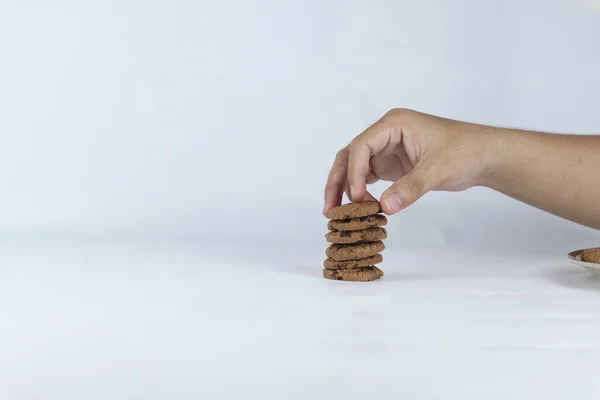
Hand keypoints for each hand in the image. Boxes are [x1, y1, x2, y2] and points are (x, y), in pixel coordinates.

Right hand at [323, 108, 494, 215]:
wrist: (485, 156)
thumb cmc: (466, 152)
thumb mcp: (438, 169)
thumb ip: (411, 187)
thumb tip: (385, 207)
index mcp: (393, 124)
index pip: (361, 146)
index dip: (353, 171)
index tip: (356, 197)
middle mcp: (385, 134)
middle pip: (350, 156)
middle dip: (338, 181)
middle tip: (329, 209)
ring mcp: (387, 149)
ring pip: (355, 167)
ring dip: (345, 188)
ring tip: (336, 213)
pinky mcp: (392, 164)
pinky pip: (367, 177)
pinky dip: (360, 192)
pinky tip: (358, 208)